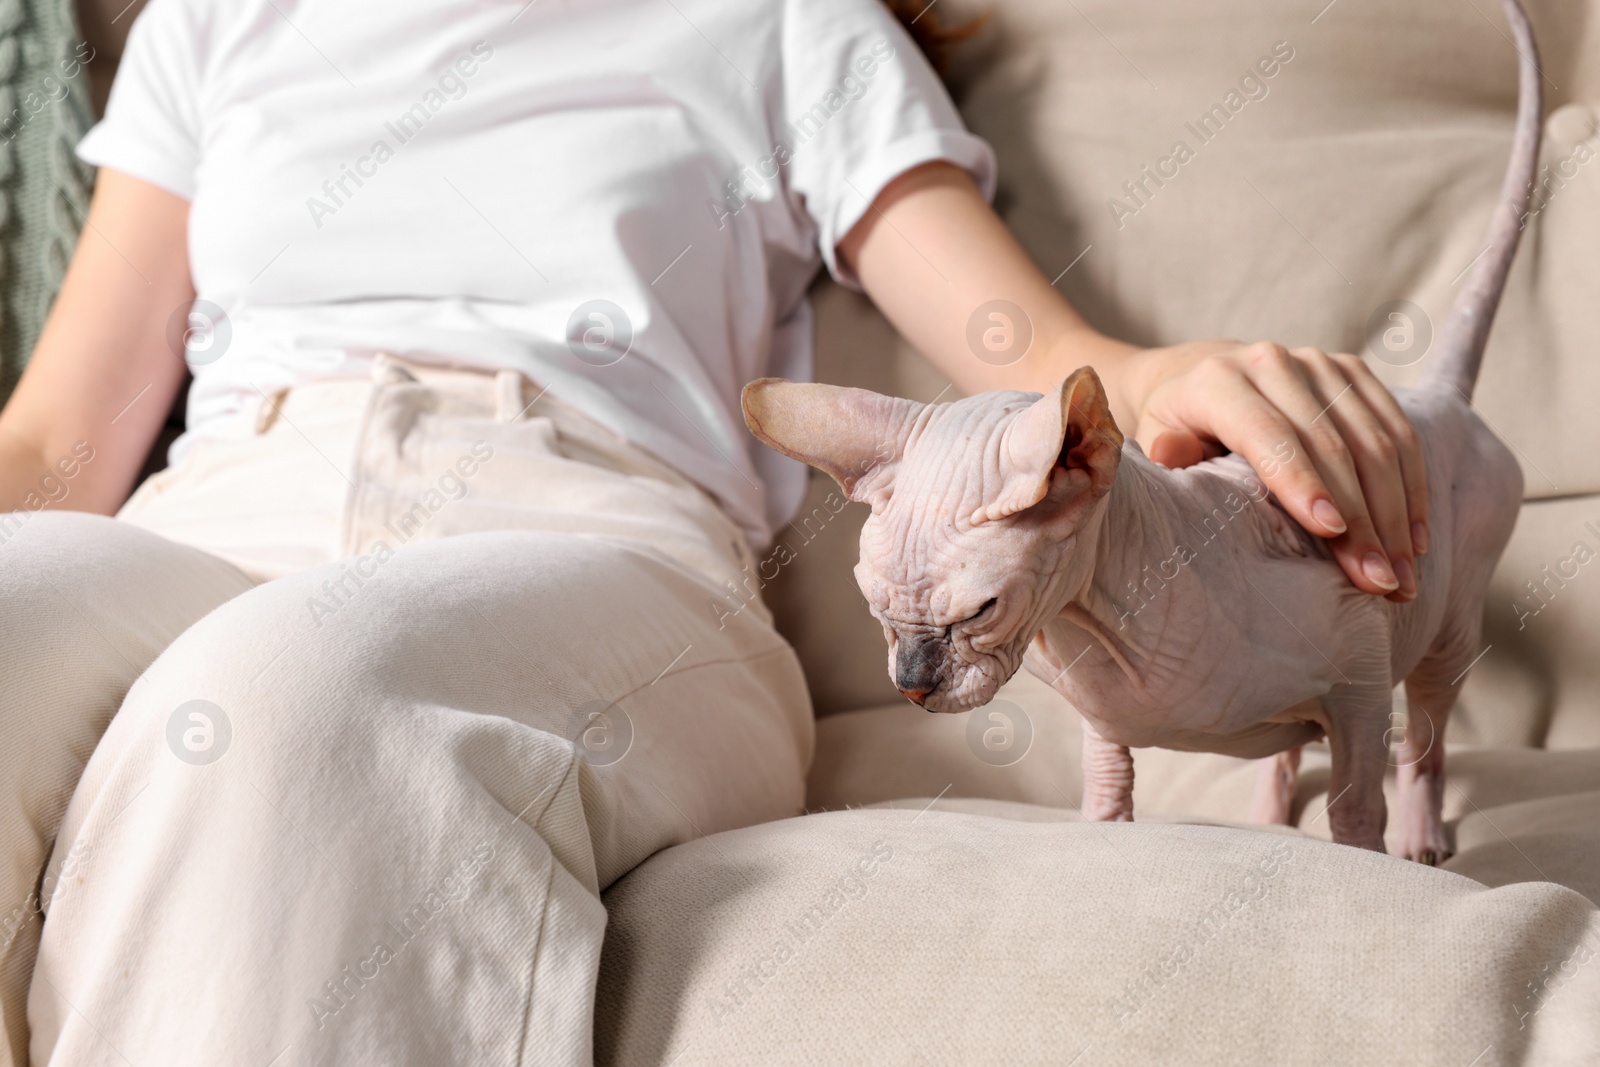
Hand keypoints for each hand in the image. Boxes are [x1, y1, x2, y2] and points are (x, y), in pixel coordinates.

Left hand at [1121, 340, 1426, 601]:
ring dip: (1395, 513)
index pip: (1269, 434)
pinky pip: (1397, 431)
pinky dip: (1411, 488)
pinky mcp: (1354, 373)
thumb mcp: (1154, 443)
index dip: (1303, 482)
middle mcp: (1273, 363)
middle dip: (1361, 519)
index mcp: (1218, 381)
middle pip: (1331, 445)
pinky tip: (1413, 540)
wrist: (1196, 375)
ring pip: (1374, 441)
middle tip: (1379, 582)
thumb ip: (1168, 455)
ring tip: (1402, 577)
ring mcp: (1320, 364)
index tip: (1332, 533)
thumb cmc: (1174, 429)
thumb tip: (1173, 456)